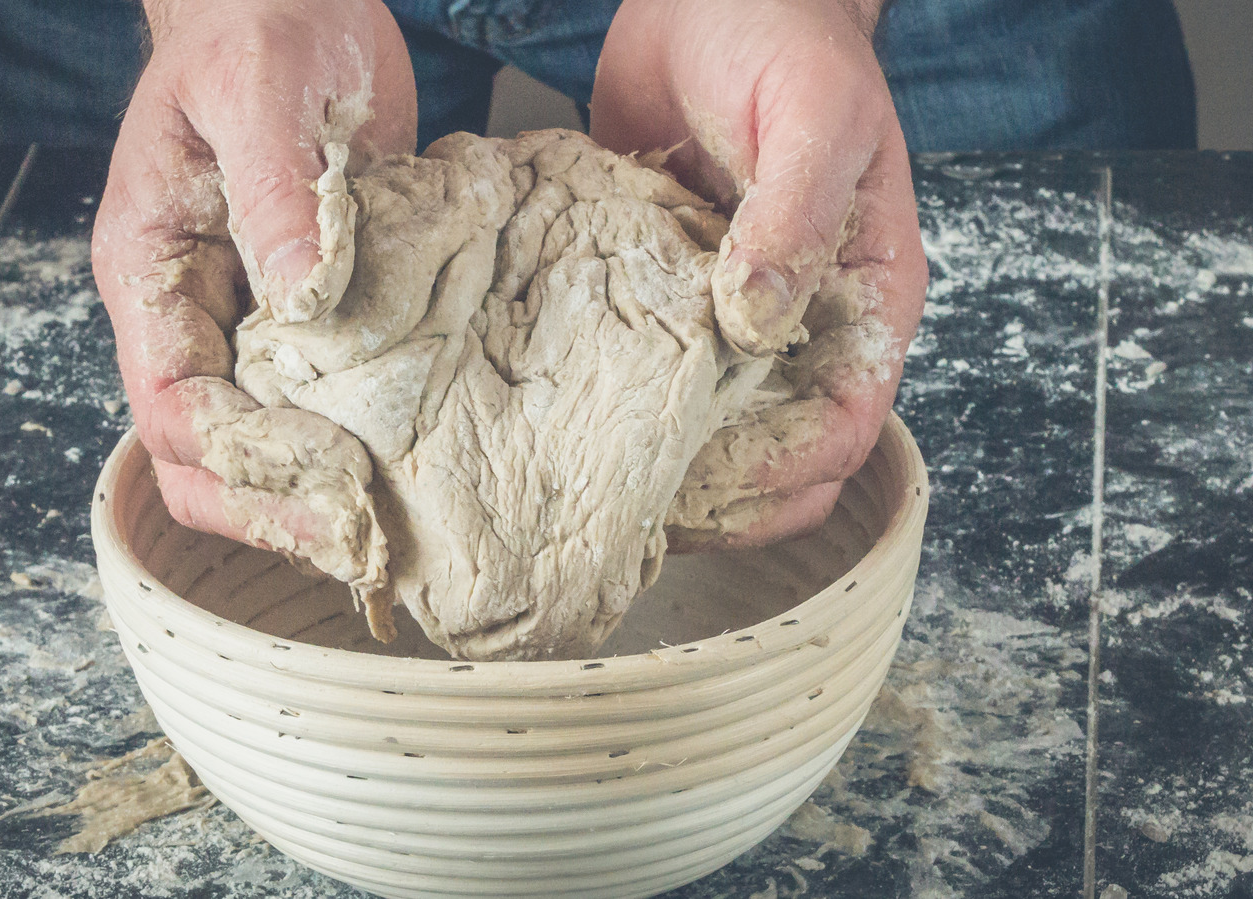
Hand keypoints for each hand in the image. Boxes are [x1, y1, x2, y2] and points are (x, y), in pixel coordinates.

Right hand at [92, 0, 414, 563]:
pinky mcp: (311, 308)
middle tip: (360, 542)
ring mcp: (249, 316)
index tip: (331, 478)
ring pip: (263, 437)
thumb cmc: (257, 29)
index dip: (242, 462)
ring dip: (316, 485)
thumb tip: (306, 302)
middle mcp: (192, 308)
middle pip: (206, 452)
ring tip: (390, 523)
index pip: (172, 407)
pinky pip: (321, 395)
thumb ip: (273, 196)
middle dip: (272, 506)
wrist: (292, 0)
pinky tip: (414, 455)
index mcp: (152, 268)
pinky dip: (356, 433)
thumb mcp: (259, 95)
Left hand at [592, 0, 926, 548]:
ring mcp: (726, 315)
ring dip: (667, 462)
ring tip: (600, 482)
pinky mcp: (662, 295)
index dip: (793, 470)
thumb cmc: (784, 40)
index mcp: (865, 293)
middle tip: (645, 506)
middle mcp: (800, 319)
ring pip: (709, 427)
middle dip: (729, 495)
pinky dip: (618, 402)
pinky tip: (569, 417)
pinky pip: (646, 370)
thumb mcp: (812, 116)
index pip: (848, 423)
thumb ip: (795, 215)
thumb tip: (758, 321)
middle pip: (781, 451)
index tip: (721, 482)